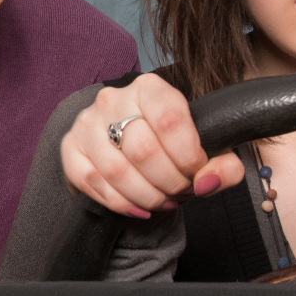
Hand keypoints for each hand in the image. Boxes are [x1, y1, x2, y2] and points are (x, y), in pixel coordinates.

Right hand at [60, 73, 244, 217]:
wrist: (138, 146)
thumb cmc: (174, 146)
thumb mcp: (208, 151)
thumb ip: (224, 166)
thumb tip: (207, 182)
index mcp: (150, 88)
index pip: (171, 121)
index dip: (188, 156)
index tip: (196, 172)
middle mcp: (113, 98)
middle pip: (143, 150)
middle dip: (168, 182)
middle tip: (180, 192)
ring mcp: (87, 122)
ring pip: (117, 170)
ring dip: (145, 196)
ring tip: (162, 201)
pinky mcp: (70, 147)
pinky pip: (91, 182)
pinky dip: (118, 203)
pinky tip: (137, 207)